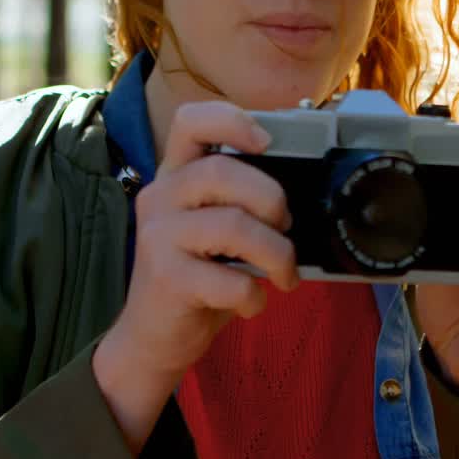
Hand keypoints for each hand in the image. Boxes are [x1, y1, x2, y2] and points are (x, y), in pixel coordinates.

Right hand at [92, 101, 298, 453]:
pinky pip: (231, 281)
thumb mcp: (216, 231)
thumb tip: (305, 192)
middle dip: (272, 200)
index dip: (231, 120)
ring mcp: (159, 237)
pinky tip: (252, 303)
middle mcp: (159, 197)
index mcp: (175, 177)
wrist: (153, 338)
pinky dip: (255, 297)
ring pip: (234, 226)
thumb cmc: (198, 278)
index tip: (267, 141)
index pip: (190, 121)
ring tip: (284, 274)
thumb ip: (241, 202)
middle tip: (286, 228)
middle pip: (223, 173)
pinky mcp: (167, 279)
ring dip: (276, 253)